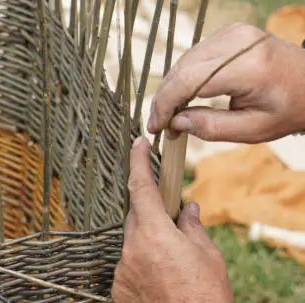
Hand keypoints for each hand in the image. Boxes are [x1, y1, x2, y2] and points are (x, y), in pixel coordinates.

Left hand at [111, 138, 236, 302]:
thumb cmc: (207, 293)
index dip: (138, 163)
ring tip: (170, 265)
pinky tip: (158, 283)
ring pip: (130, 245)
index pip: (141, 188)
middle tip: (169, 222)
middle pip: (135, 218)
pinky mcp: (117, 292)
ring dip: (145, 245)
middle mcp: (130, 249)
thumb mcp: (207, 252)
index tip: (136, 145)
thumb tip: (186, 209)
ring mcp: (121, 272)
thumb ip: (191, 225)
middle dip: (149, 214)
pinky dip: (138, 268)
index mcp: (153, 233)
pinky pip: (125, 269)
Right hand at [147, 23, 304, 142]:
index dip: (165, 105)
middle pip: (182, 69)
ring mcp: (233, 33)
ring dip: (171, 90)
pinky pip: (193, 57)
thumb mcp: (251, 130)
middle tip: (161, 126)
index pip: (189, 81)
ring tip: (172, 116)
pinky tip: (183, 99)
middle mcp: (239, 43)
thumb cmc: (286, 109)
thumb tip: (174, 123)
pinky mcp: (229, 33)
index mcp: (249, 67)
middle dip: (164, 100)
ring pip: (183, 62)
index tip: (155, 128)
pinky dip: (182, 78)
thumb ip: (210, 127)